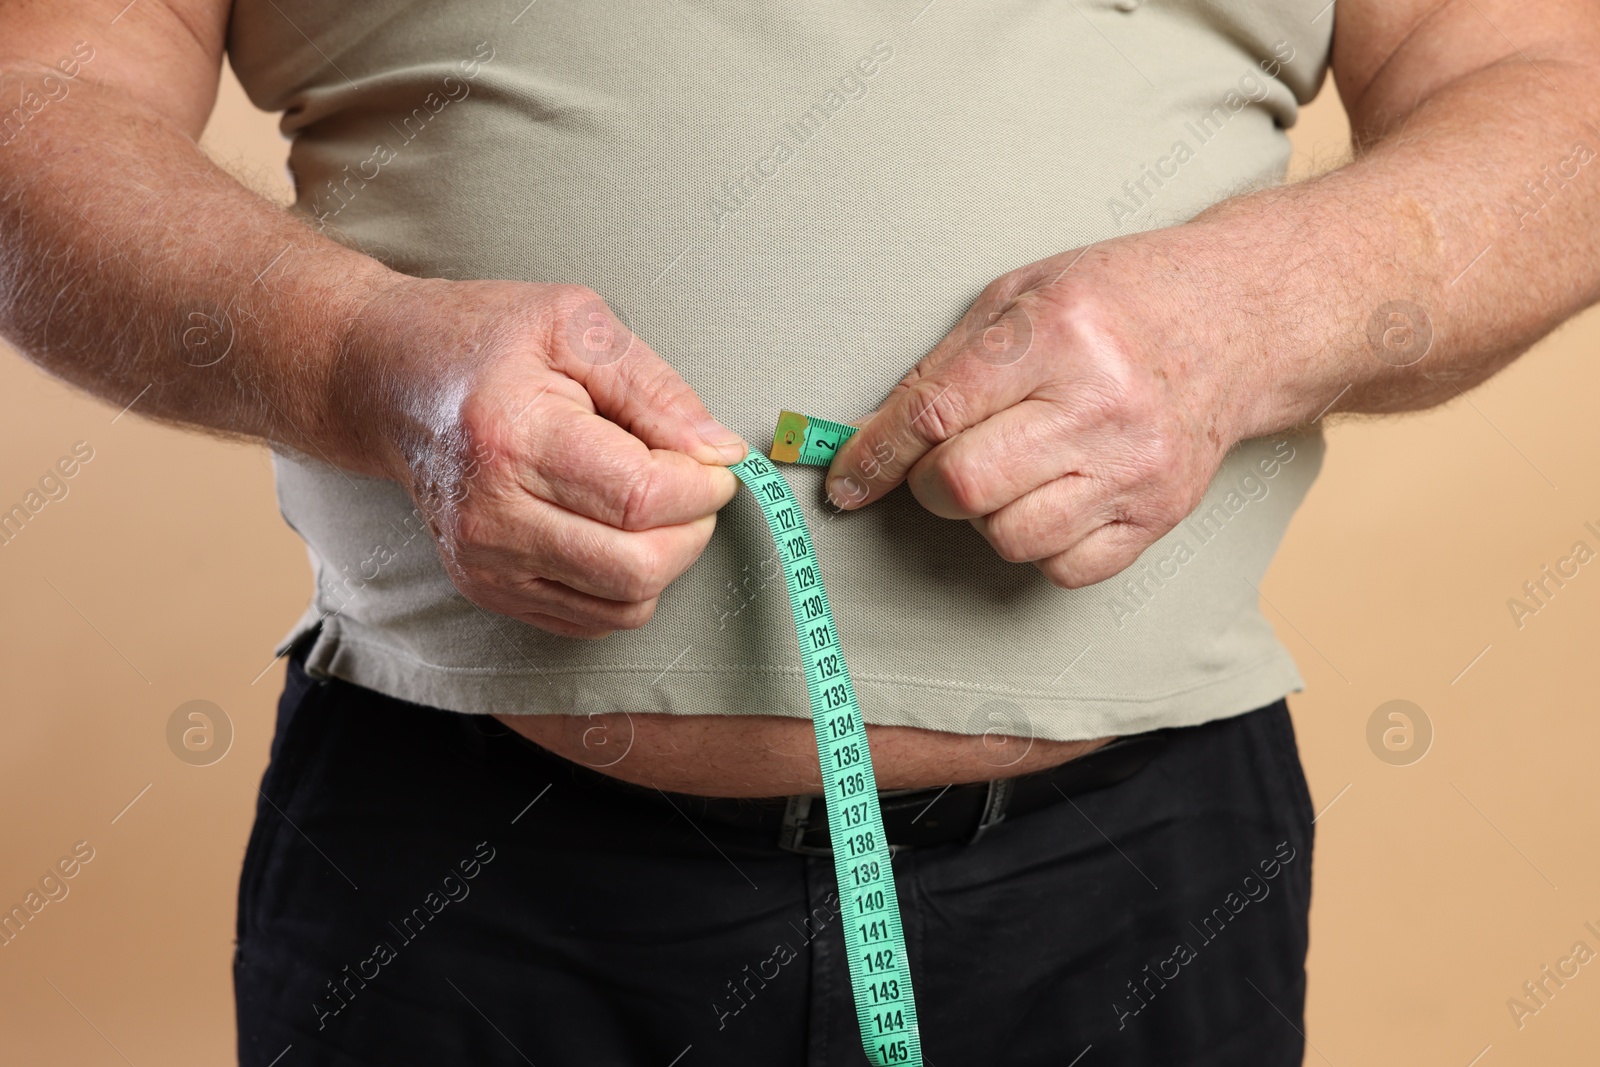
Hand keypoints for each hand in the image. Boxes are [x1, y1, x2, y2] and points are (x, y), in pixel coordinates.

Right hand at [338, 277, 746, 637]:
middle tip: (693, 484)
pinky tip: (617, 530)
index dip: (702, 487)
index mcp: (514, 437)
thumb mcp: (578, 325)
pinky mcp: (489, 589)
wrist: (388, 379)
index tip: (713, 462)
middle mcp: (493, 514)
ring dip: (665, 559)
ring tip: (652, 503)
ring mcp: (485, 562)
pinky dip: (628, 583)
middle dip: (693, 528)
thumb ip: (657, 391)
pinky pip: (594, 618)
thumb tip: (719, 453)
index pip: (641, 498)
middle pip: (638, 565)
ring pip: (624, 604)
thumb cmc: (482, 340)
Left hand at [824, 246, 1250, 588]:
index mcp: (1056, 334)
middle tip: (945, 463)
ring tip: (1010, 473)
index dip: (874, 456)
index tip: (846, 482)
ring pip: (1009, 537)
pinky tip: (1052, 498)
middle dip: (931, 485)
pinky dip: (1039, 544)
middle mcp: (1100, 404)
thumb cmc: (1117, 301)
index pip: (934, 413)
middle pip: (966, 485)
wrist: (1238, 319)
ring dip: (986, 516)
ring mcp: (1135, 467)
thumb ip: (943, 367)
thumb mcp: (1020, 296)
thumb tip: (869, 440)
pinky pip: (1064, 568)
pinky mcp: (1159, 514)